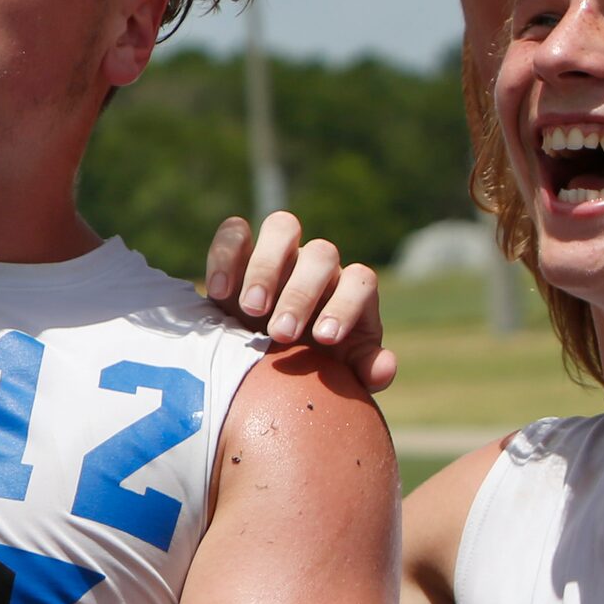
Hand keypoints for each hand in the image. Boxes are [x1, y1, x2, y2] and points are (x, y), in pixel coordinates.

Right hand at [204, 211, 395, 391]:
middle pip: (321, 254)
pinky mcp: (239, 248)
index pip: (360, 281)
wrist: (261, 359)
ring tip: (250, 308)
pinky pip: (235, 230)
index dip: (346, 306)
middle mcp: (316, 265)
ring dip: (266, 266)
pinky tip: (217, 293)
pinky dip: (225, 254)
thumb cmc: (310, 367)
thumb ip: (364, 370)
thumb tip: (385, 365)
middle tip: (280, 333)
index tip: (323, 340)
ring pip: (282, 226)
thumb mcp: (339, 376)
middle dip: (301, 294)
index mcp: (347, 291)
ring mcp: (278, 251)